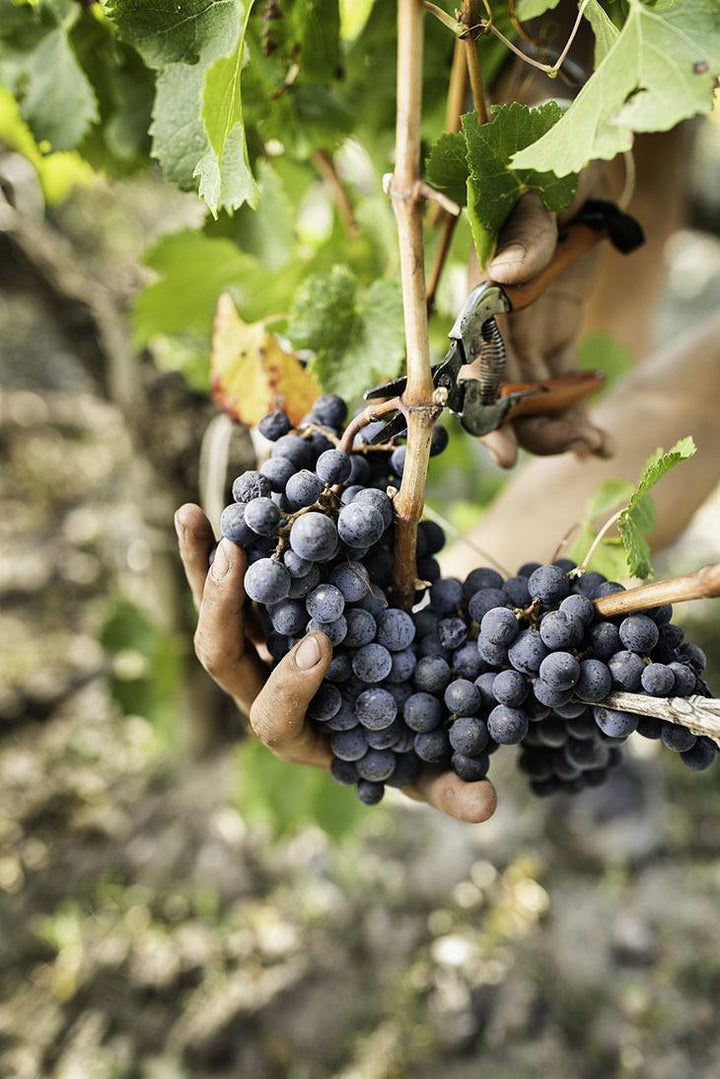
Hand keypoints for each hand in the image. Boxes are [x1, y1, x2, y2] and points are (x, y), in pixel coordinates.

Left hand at [175, 503, 496, 823]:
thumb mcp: (423, 767)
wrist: (378, 709)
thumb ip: (446, 787)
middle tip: (236, 559)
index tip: (321, 644)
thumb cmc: (399, 745)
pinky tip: (195, 511)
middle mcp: (260, 693)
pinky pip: (221, 585)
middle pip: (223, 658)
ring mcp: (251, 654)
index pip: (275, 720)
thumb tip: (486, 808)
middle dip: (223, 612)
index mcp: (295, 735)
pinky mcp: (251, 620)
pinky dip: (208, 551)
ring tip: (194, 517)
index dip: (291, 686)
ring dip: (203, 568)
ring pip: (213, 614)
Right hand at [478, 175, 614, 467]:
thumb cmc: (550, 157)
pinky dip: (575, 409)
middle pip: (501, 394)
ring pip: (531, 397)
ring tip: (595, 446)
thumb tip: (505, 275)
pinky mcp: (554, 331)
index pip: (472, 364)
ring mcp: (524, 330)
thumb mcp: (542, 184)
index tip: (504, 453)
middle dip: (529, 431)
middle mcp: (495, 321)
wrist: (575, 147)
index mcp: (481, 293)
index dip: (483, 412)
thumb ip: (525, 228)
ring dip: (557, 427)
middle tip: (571, 450)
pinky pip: (561, 381)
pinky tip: (597, 434)